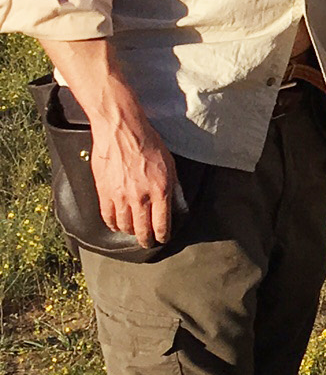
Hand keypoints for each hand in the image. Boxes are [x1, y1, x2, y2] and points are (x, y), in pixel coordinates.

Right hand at [90, 108, 178, 245]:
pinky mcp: (104, 192)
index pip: (162, 223)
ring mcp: (120, 196)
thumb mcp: (170, 164)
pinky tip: (116, 224)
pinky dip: (112, 224)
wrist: (121, 131)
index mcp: (161, 190)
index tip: (162, 239)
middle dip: (146, 239)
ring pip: (124, 225)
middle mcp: (141, 197)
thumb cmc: (149, 143)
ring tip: (133, 232)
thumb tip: (173, 203)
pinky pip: (107, 216)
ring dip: (130, 232)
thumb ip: (172, 185)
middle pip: (143, 229)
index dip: (162, 235)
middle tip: (147, 243)